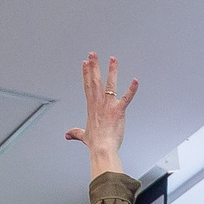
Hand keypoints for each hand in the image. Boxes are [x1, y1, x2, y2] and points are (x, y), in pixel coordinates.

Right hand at [63, 52, 136, 175]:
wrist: (102, 149)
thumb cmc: (96, 143)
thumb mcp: (84, 136)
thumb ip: (76, 133)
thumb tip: (68, 135)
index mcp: (91, 107)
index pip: (88, 86)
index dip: (86, 73)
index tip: (85, 63)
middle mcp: (99, 104)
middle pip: (95, 81)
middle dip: (94, 66)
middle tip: (93, 54)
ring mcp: (108, 106)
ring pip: (109, 84)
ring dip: (111, 71)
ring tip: (113, 59)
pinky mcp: (119, 111)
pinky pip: (126, 98)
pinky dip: (132, 89)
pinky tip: (135, 81)